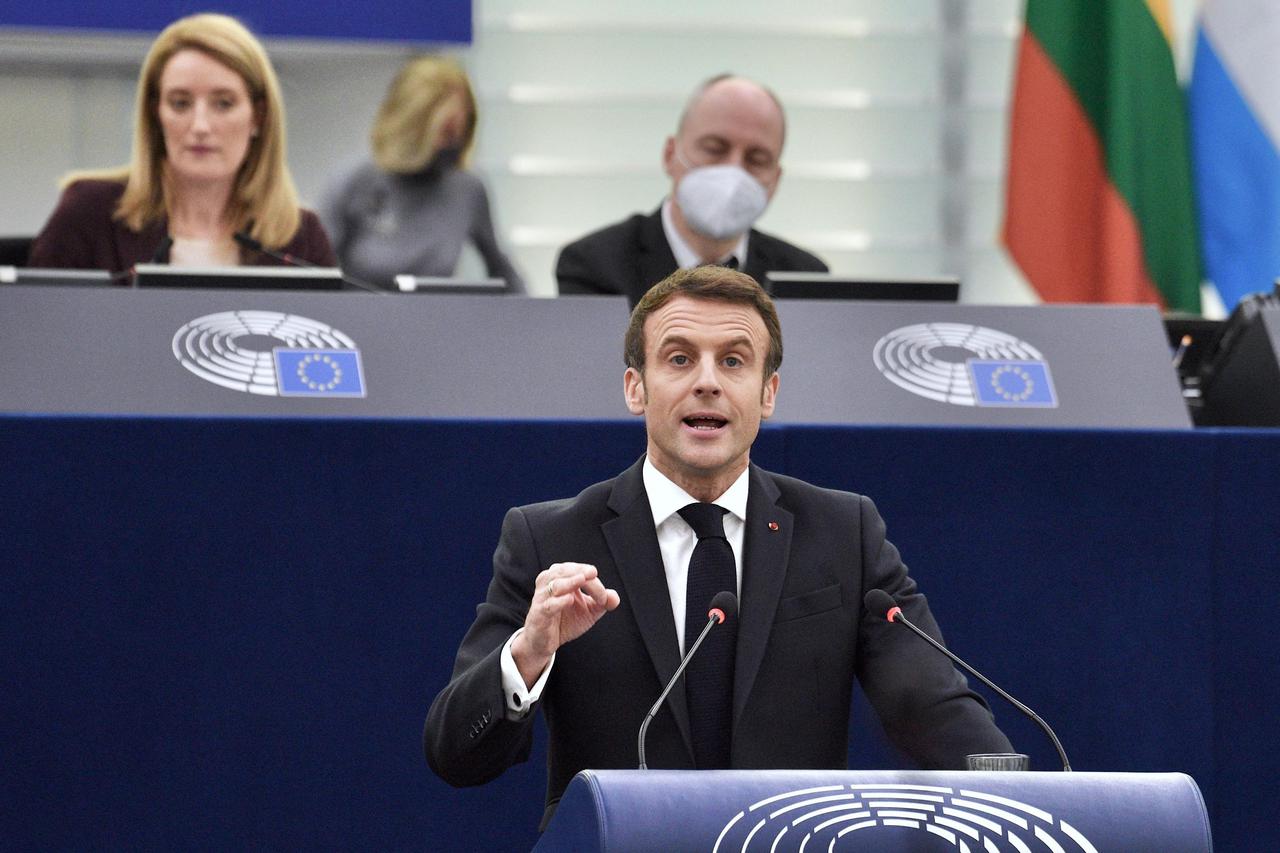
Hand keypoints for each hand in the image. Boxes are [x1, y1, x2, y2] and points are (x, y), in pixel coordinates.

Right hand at [511, 562, 619, 687]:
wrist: (545, 642)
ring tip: (582, 580)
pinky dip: (559, 601)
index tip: (604, 598)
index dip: (593, 581)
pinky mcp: (539, 614)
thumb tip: (615, 598)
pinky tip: (570, 600)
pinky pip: (548, 605)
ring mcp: (543, 599)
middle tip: (592, 573)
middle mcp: (549, 584)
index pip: (577, 572)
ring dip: (569, 582)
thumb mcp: (589, 611)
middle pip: (563, 571)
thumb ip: (603, 603)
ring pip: (554, 585)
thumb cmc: (566, 621)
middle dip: (579, 571)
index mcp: (561, 579)